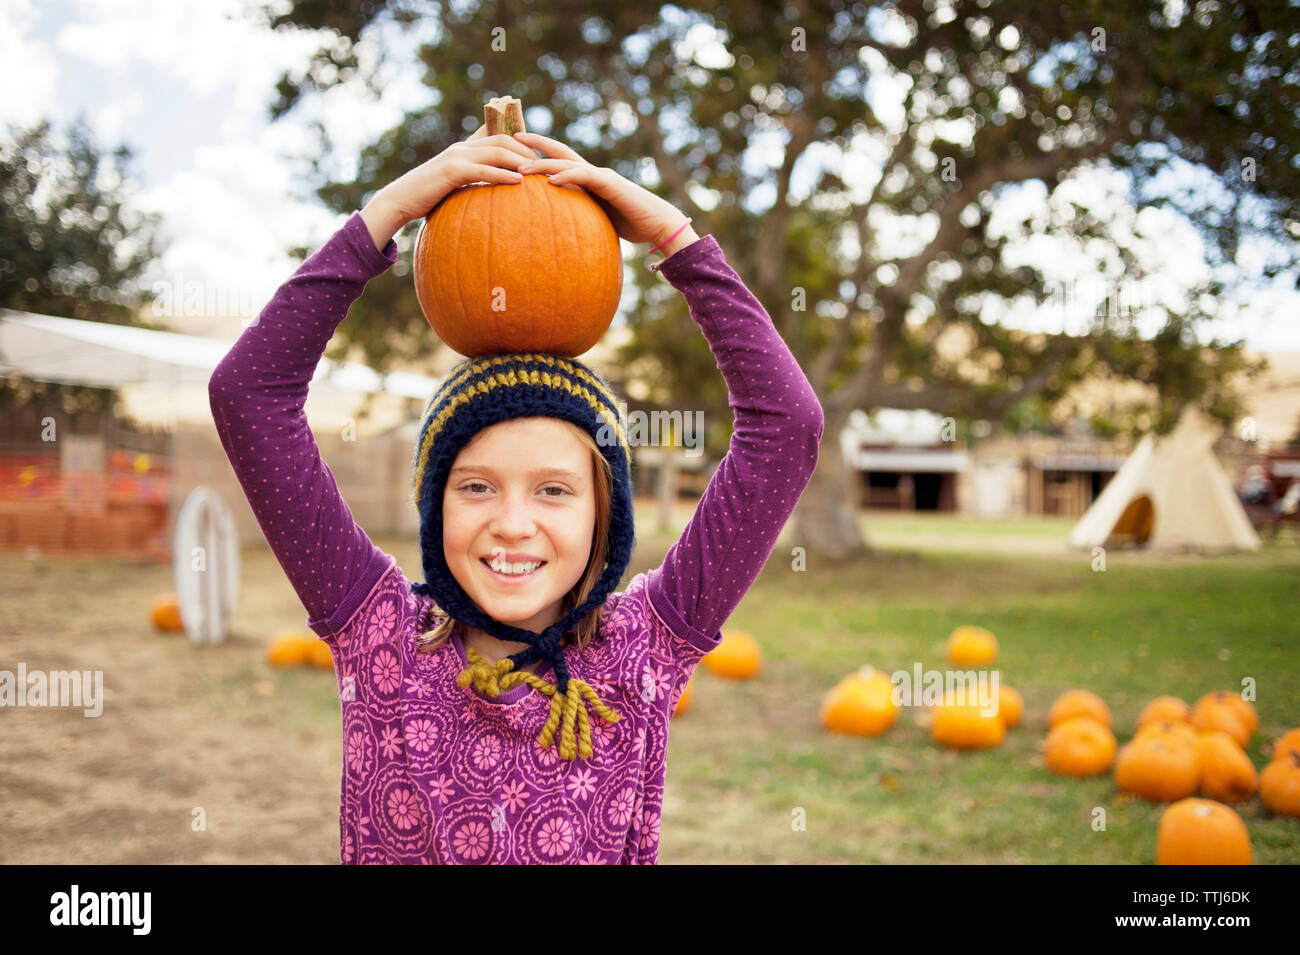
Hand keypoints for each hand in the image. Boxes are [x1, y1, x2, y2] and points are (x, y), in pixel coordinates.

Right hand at [359, 124, 535, 249]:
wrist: (401, 201)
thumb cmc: (428, 197)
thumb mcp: (453, 185)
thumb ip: (472, 181)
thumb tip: (490, 189)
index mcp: (464, 149)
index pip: (498, 137)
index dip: (520, 144)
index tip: (539, 157)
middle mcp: (462, 148)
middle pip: (503, 140)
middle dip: (526, 151)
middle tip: (545, 164)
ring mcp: (456, 157)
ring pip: (496, 151)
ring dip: (519, 160)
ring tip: (536, 171)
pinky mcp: (452, 171)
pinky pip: (483, 170)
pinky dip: (502, 174)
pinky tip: (518, 182)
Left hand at [509, 131, 695, 251]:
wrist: (656, 223)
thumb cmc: (629, 224)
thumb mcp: (596, 220)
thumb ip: (578, 216)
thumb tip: (558, 230)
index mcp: (588, 178)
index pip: (559, 159)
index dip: (538, 152)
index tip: (514, 149)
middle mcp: (592, 171)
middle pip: (559, 151)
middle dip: (535, 143)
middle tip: (509, 137)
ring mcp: (601, 176)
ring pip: (567, 162)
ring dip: (543, 163)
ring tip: (521, 165)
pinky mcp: (610, 184)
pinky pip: (585, 176)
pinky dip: (567, 176)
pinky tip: (550, 179)